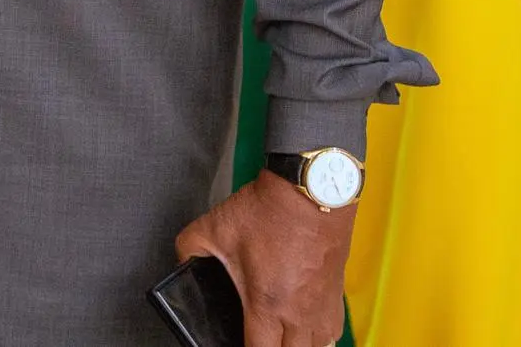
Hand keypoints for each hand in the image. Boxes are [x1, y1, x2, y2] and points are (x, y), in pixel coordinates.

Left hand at [174, 174, 353, 346]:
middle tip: (259, 339)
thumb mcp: (214, 227)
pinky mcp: (337, 295)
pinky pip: (333, 333)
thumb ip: (189, 248)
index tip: (234, 343)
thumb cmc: (270, 210)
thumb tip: (182, 262)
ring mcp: (322, 307)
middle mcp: (299, 314)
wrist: (311, 189)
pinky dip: (319, 337)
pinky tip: (306, 329)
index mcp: (267, 304)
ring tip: (281, 339)